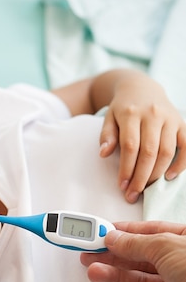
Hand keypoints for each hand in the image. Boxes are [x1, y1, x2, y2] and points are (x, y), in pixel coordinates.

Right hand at [81, 221, 185, 281]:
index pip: (147, 232)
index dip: (121, 232)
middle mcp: (180, 262)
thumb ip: (136, 244)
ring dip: (114, 277)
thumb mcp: (166, 246)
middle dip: (112, 255)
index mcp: (184, 239)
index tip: (98, 233)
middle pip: (139, 257)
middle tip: (87, 254)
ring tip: (93, 273)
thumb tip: (114, 238)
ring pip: (139, 281)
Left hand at [99, 74, 185, 202]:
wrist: (141, 88)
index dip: (127, 169)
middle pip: (149, 152)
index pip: (130, 146)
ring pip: (167, 151)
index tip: (122, 186)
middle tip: (133, 194)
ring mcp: (170, 118)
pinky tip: (169, 176)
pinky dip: (181, 163)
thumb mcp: (109, 118)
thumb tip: (104, 154)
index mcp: (132, 113)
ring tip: (146, 188)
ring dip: (157, 174)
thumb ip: (106, 135)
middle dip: (141, 177)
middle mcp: (153, 114)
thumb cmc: (123, 108)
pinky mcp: (181, 122)